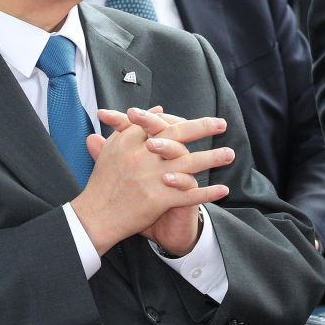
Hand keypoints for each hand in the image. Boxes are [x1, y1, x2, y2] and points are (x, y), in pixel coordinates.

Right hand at [70, 107, 231, 254]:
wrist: (95, 216)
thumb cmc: (103, 181)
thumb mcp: (114, 148)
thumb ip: (134, 127)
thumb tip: (158, 108)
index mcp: (130, 141)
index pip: (160, 123)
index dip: (180, 120)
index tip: (196, 120)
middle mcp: (142, 156)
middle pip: (177, 136)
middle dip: (202, 128)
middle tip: (222, 124)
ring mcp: (151, 177)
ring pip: (188, 163)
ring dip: (212, 158)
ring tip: (230, 154)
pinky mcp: (158, 199)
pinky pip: (188, 194)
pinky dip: (207, 192)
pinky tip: (223, 190)